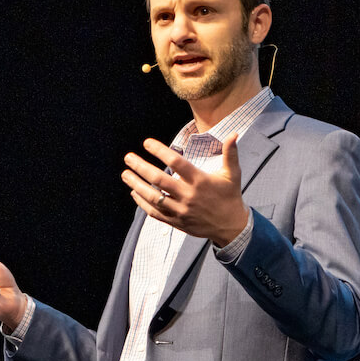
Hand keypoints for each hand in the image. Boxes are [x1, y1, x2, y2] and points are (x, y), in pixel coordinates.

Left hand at [123, 135, 250, 247]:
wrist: (231, 226)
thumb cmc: (230, 196)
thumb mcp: (233, 174)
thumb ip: (230, 153)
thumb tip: (234, 134)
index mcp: (200, 181)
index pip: (176, 162)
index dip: (160, 151)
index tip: (147, 143)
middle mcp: (189, 195)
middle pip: (159, 179)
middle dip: (141, 167)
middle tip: (128, 157)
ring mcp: (181, 210)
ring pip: (154, 198)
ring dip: (137, 185)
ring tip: (125, 174)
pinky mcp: (177, 222)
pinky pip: (155, 213)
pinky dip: (143, 203)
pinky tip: (134, 193)